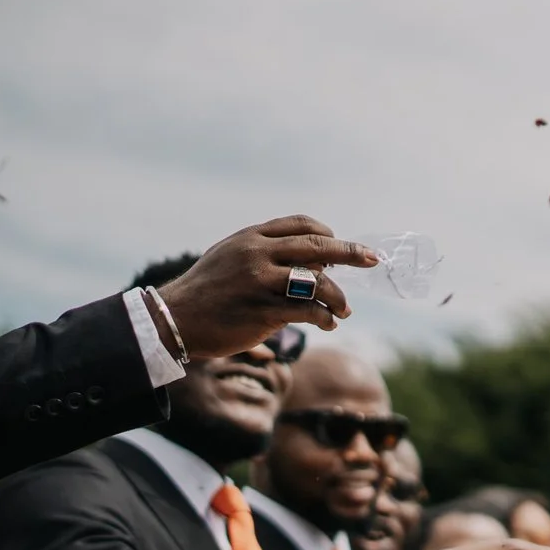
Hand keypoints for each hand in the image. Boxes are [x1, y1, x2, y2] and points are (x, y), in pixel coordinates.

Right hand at [154, 216, 378, 350]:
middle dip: (351, 253)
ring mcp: (260, 282)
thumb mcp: (231, 257)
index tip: (343, 245)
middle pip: (317, 247)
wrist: (175, 319)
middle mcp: (257, 254)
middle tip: (374, 260)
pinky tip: (328, 324)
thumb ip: (266, 252)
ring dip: (339, 298)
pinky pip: (308, 311)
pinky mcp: (263, 311)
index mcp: (251, 238)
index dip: (328, 234)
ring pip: (318, 281)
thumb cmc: (209, 290)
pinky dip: (325, 318)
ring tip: (343, 310)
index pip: (300, 225)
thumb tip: (313, 258)